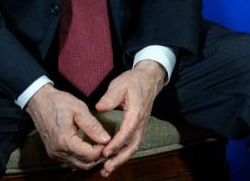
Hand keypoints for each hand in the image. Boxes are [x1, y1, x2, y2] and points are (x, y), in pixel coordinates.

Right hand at [24, 85, 111, 169]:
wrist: (39, 101)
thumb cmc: (58, 102)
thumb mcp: (79, 109)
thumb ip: (93, 126)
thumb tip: (106, 139)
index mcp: (64, 141)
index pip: (90, 155)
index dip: (103, 150)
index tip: (110, 140)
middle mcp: (58, 151)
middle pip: (85, 164)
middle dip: (99, 157)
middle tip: (108, 145)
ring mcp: (55, 153)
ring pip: (78, 165)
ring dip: (91, 159)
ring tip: (101, 146)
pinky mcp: (54, 152)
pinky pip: (71, 161)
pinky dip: (83, 158)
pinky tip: (90, 148)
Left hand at [94, 60, 167, 176]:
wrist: (149, 79)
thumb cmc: (133, 81)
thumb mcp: (120, 84)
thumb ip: (110, 97)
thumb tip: (100, 108)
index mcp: (136, 112)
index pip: (127, 132)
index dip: (116, 144)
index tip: (105, 152)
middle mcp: (140, 122)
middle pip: (132, 145)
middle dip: (120, 158)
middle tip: (106, 168)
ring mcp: (140, 126)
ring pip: (133, 147)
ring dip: (121, 160)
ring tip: (107, 170)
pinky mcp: (138, 127)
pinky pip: (132, 144)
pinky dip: (123, 154)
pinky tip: (113, 160)